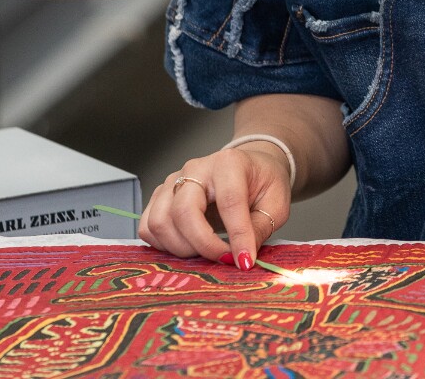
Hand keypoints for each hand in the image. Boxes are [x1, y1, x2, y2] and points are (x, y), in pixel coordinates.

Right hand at [139, 143, 292, 269]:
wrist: (249, 166)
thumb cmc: (262, 182)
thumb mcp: (276, 203)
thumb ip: (260, 228)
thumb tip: (243, 258)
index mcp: (229, 162)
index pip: (229, 201)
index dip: (237, 235)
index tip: (244, 261)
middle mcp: (196, 168)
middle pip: (184, 212)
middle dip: (202, 245)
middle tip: (223, 258)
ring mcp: (173, 181)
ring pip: (160, 221)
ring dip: (180, 248)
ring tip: (205, 252)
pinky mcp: (160, 196)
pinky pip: (148, 226)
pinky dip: (163, 245)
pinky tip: (187, 247)